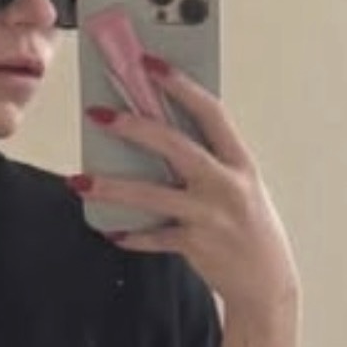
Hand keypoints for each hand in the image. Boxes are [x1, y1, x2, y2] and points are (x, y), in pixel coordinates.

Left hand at [76, 61, 299, 318]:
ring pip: (153, 194)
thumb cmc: (248, 228)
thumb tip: (159, 139)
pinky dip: (131, 235)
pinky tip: (111, 230)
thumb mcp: (240, 186)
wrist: (267, 282)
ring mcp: (210, 215)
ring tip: (79, 180)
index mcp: (239, 161)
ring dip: (112, 187)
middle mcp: (226, 184)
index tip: (150, 63)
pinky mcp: (196, 246)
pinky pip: (154, 237)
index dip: (179, 84)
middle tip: (99, 115)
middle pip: (174, 145)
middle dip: (134, 126)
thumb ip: (208, 162)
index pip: (209, 111)